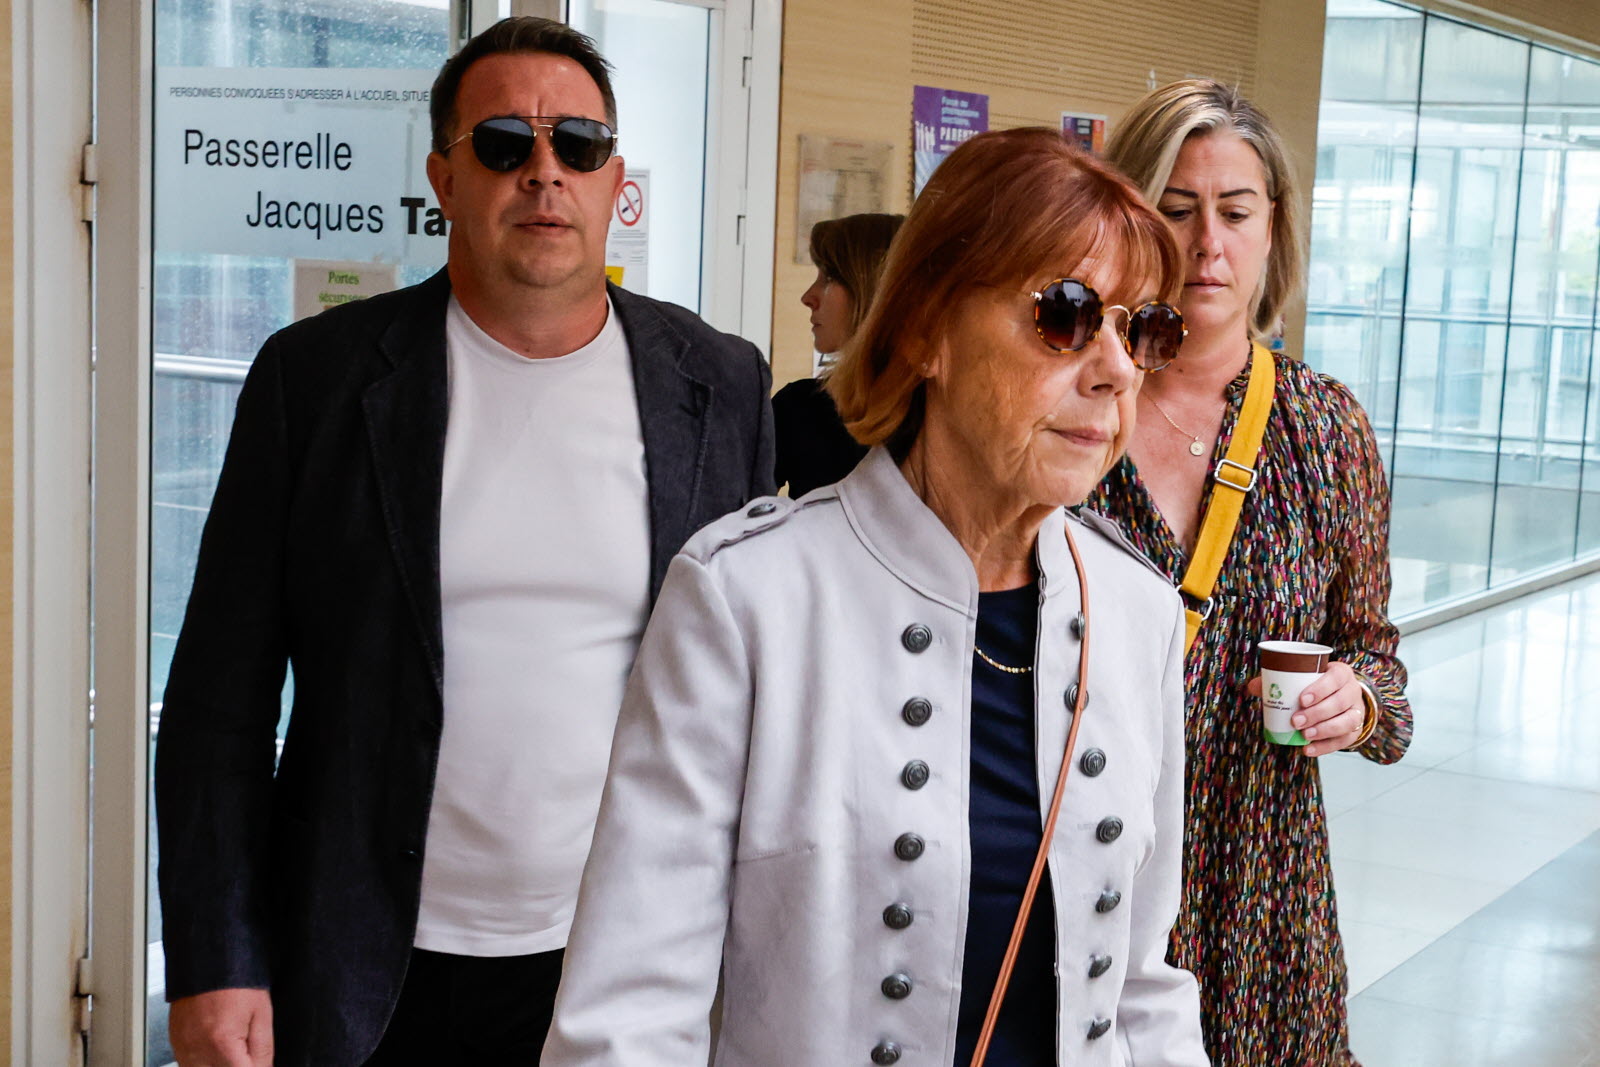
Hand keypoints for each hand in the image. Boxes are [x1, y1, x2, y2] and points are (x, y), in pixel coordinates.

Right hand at [170, 987, 273, 1066]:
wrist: (209, 961)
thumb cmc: (236, 981)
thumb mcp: (261, 1014)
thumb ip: (263, 1051)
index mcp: (221, 1044)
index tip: (257, 1062)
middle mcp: (196, 1051)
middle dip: (237, 1065)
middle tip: (244, 1054)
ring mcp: (182, 1049)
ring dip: (220, 1065)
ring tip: (231, 1048)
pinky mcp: (175, 1044)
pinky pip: (189, 1065)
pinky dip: (204, 1063)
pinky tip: (216, 1049)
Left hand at [1247, 660, 1367, 757]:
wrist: (1338, 696)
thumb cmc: (1315, 685)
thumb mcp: (1302, 677)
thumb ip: (1278, 680)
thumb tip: (1254, 687)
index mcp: (1340, 673)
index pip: (1335, 678)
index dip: (1320, 689)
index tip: (1302, 700)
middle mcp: (1353, 691)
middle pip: (1340, 702)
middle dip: (1317, 713)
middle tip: (1296, 721)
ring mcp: (1357, 711)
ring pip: (1347, 722)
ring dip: (1324, 730)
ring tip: (1304, 736)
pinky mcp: (1355, 729)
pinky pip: (1345, 740)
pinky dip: (1326, 747)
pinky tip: (1308, 749)